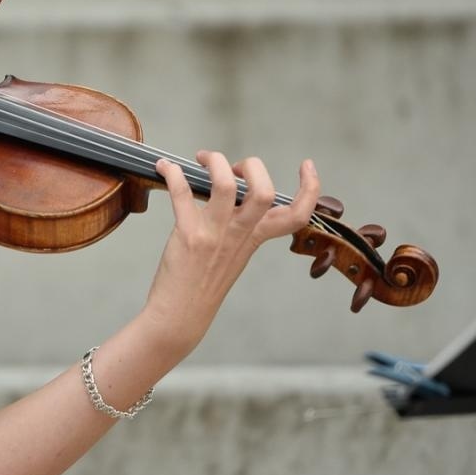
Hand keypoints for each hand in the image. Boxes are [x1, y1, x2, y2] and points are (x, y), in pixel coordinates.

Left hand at [142, 153, 319, 349]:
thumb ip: (240, 227)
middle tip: (233, 166)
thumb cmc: (203, 284)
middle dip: (253, 165)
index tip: (307, 166)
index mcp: (254, 238)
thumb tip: (232, 192)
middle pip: (265, 192)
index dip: (310, 188)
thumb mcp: (234, 254)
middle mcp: (239, 235)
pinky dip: (172, 173)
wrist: (181, 316)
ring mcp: (215, 235)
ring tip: (203, 158)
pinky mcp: (188, 235)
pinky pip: (182, 193)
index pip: (297, 215)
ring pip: (226, 186)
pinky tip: (164, 167)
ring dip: (215, 162)